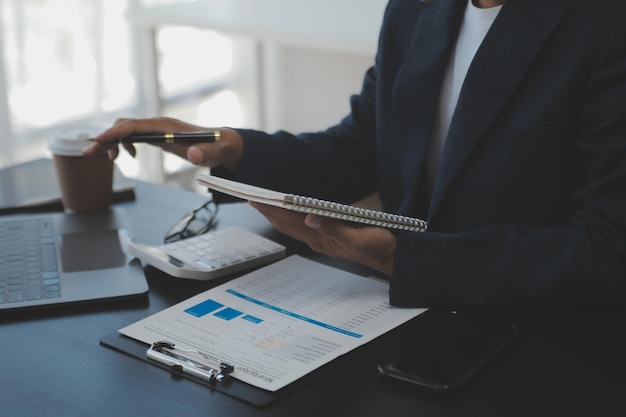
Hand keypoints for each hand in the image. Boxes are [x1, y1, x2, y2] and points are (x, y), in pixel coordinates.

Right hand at [82, 117, 243, 171]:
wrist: (223, 143)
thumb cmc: (217, 147)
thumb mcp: (213, 154)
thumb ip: (205, 155)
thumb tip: (195, 155)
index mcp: (166, 126)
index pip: (134, 126)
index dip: (114, 133)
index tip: (97, 141)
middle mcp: (158, 124)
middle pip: (124, 126)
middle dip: (105, 139)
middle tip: (89, 155)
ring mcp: (157, 128)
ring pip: (126, 130)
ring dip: (112, 142)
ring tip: (109, 159)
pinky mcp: (158, 135)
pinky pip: (132, 135)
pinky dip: (123, 143)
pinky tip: (126, 155)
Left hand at [249, 202, 396, 275]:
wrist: (391, 257)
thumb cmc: (377, 248)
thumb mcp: (358, 236)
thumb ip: (334, 228)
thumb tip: (310, 219)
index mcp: (322, 239)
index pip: (290, 223)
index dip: (272, 211)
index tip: (256, 200)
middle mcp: (318, 240)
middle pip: (287, 225)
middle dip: (269, 212)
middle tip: (252, 198)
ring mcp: (323, 239)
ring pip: (293, 226)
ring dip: (278, 215)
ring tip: (265, 203)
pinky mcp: (330, 236)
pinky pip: (304, 226)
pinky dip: (292, 216)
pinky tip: (291, 211)